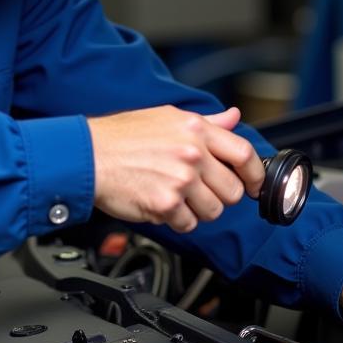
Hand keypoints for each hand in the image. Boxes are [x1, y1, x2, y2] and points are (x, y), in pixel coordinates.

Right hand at [87, 105, 264, 232]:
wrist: (87, 155)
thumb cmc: (122, 136)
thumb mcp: (166, 117)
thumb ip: (206, 122)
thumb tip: (233, 118)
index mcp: (196, 130)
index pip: (245, 155)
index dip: (255, 175)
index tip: (254, 185)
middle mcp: (192, 153)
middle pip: (232, 190)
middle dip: (220, 196)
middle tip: (199, 192)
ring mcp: (180, 180)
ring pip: (213, 211)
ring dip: (198, 211)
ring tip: (176, 197)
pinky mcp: (165, 204)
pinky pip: (188, 224)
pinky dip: (176, 220)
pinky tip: (160, 204)